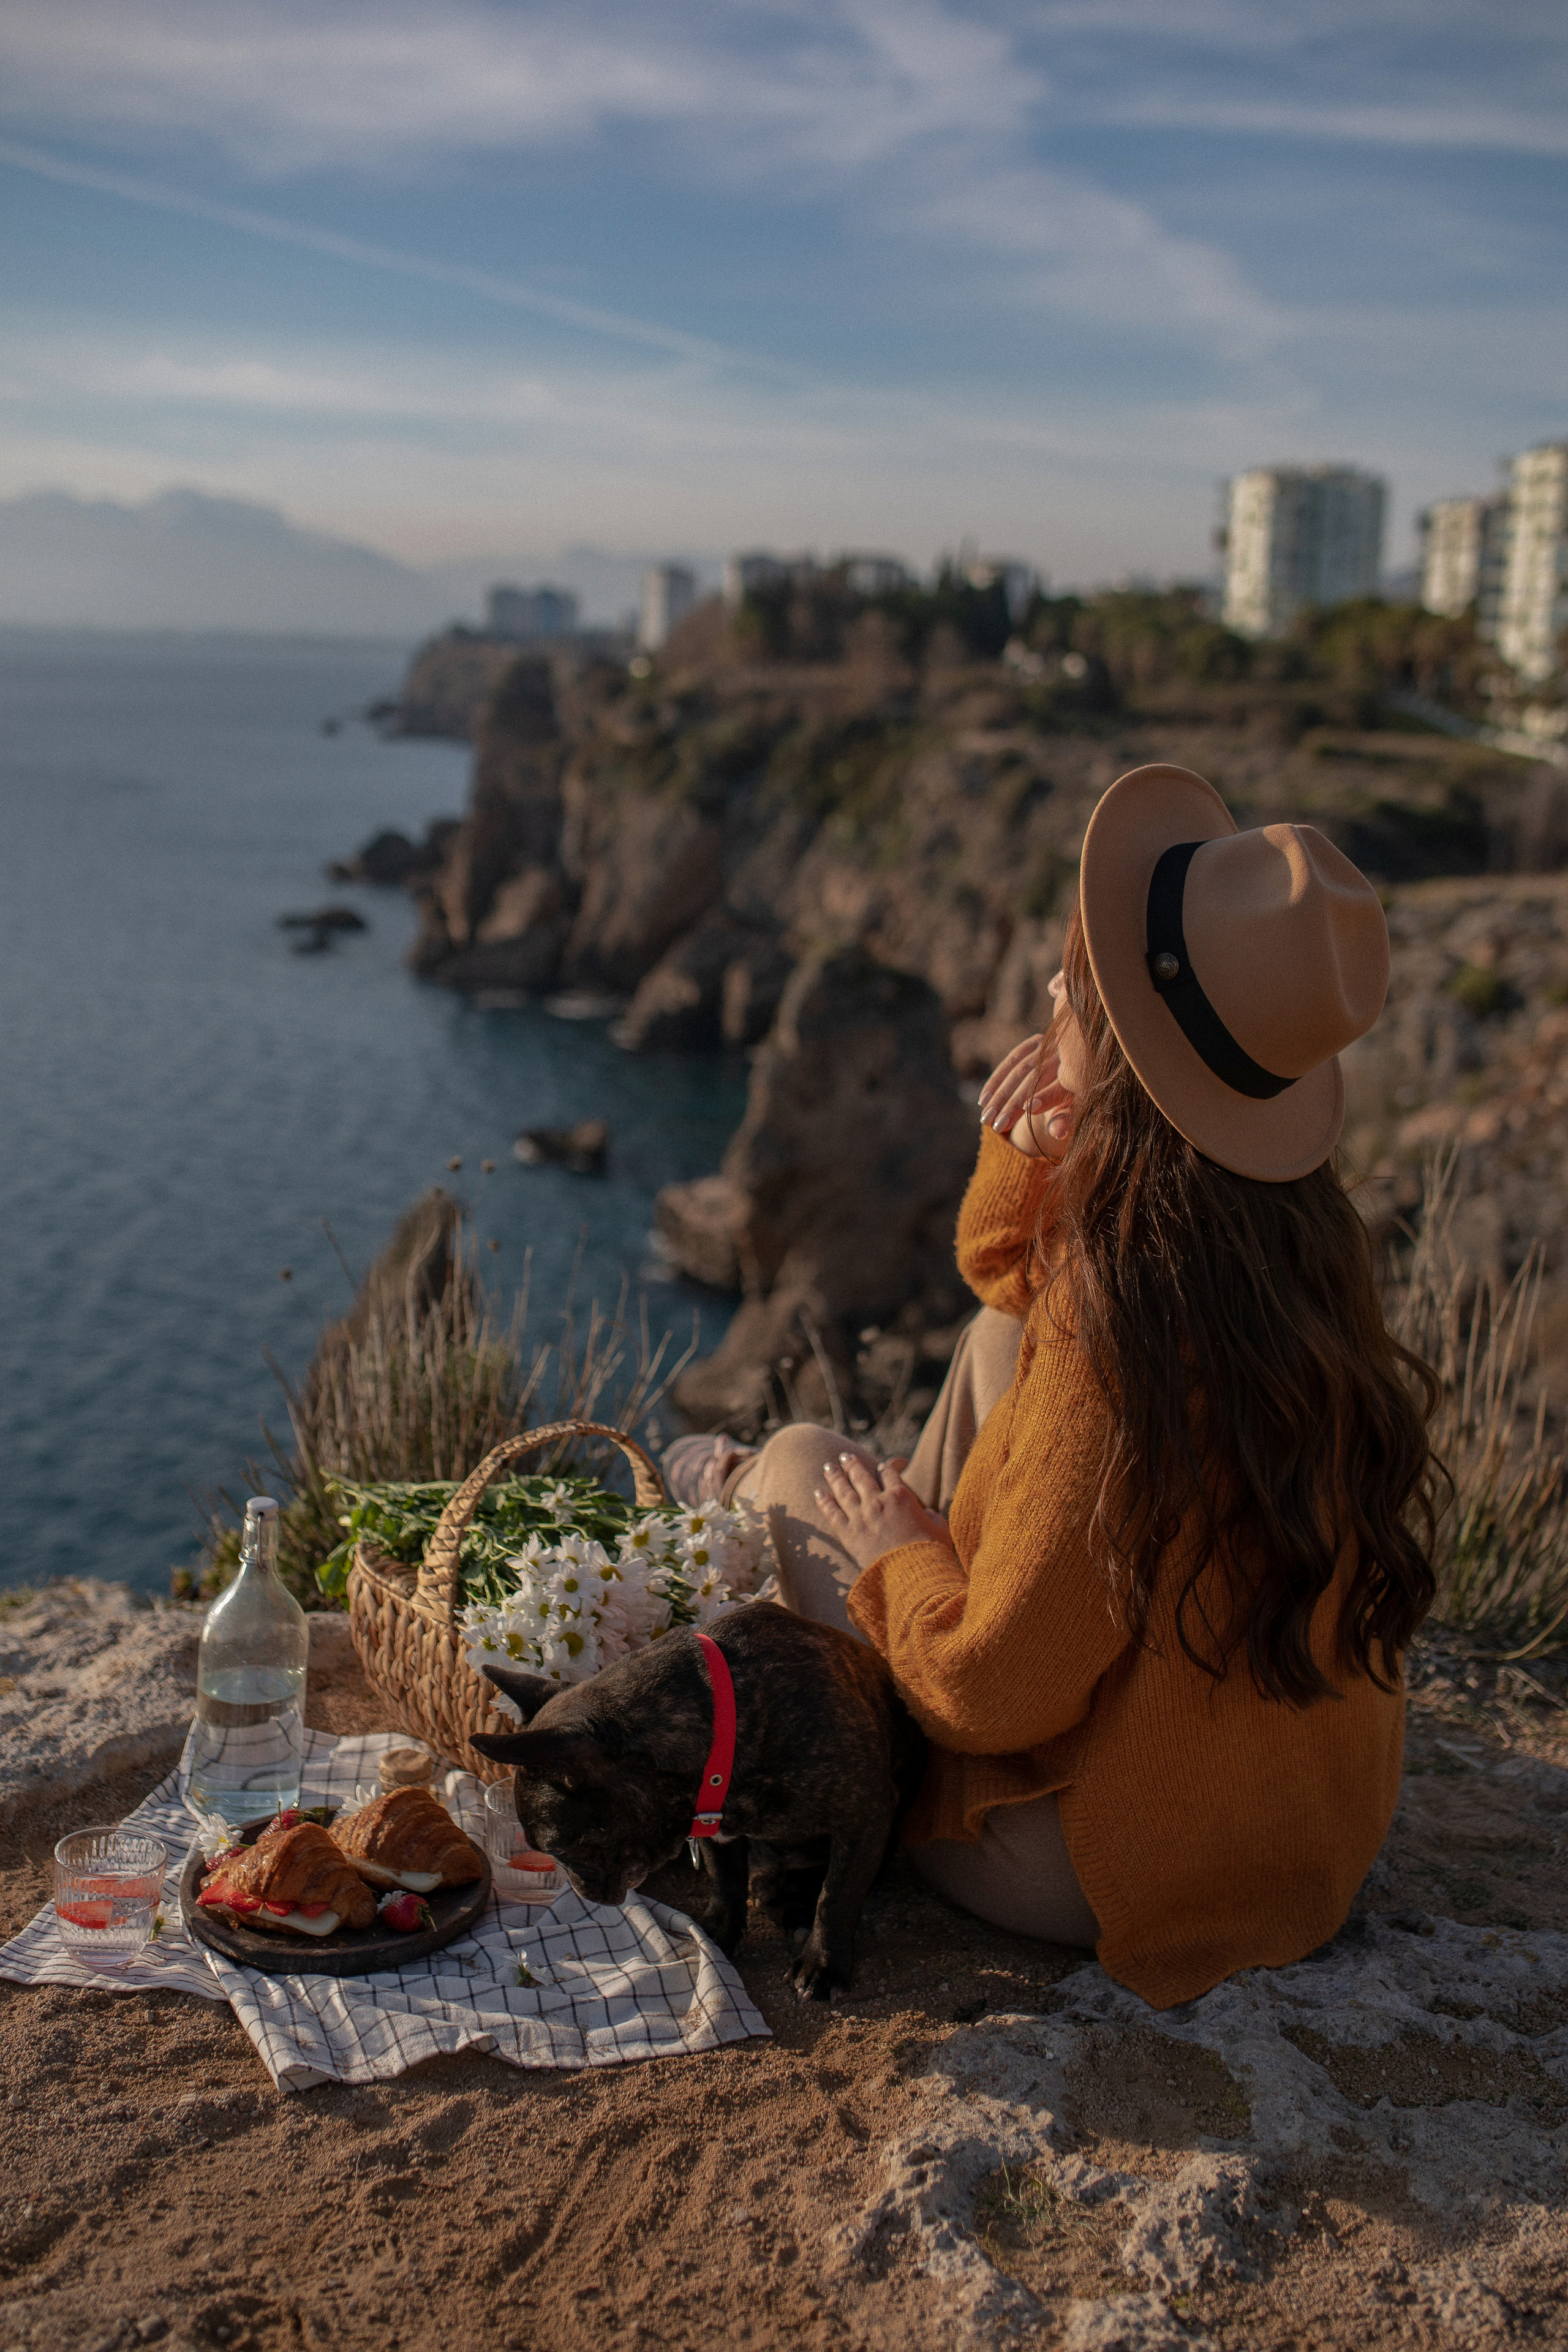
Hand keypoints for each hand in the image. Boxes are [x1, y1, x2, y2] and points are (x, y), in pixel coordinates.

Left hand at [815, 1453, 953, 1570]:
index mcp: (901, 1497)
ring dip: (835, 1477)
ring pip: (844, 1491)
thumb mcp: (941, 1530)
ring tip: (828, 1466)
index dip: (884, 1468)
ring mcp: (862, 1516)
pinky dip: (824, 1502)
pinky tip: (818, 1493)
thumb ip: (934, 1518)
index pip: (889, 1475)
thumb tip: (930, 1513)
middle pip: (861, 1477)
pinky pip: (833, 1513)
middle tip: (844, 1456)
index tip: (879, 1466)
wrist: (913, 1573)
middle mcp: (878, 1502)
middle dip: (852, 1465)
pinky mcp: (849, 1533)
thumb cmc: (931, 1553)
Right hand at [976, 1033, 1074, 1159]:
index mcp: (1079, 1075)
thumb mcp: (1072, 1114)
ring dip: (999, 1095)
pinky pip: (1011, 1060)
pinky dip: (995, 1081)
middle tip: (997, 1126)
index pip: (1061, 1086)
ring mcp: (1050, 1045)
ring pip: (1019, 1071)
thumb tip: (1057, 1132)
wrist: (1073, 1075)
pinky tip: (984, 1100)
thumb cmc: (1072, 1101)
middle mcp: (1065, 1056)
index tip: (1028, 1109)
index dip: (1046, 1097)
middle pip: (1035, 1079)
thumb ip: (1065, 1122)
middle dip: (1013, 1104)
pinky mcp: (1036, 1042)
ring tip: (986, 1118)